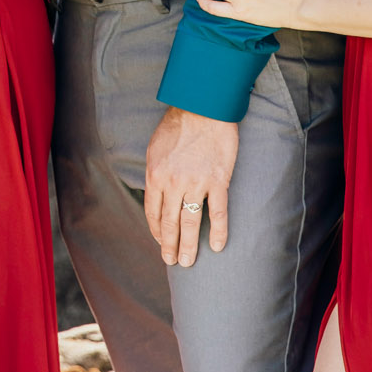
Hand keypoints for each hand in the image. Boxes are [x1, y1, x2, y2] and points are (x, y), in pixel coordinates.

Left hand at [143, 106, 237, 266]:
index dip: (156, 231)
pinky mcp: (217, 181)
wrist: (202, 109)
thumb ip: (155, 174)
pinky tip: (217, 246)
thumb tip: (154, 193)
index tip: (161, 243)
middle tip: (172, 262)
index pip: (153, 212)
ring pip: (191, 222)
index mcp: (155, 175)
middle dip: (170, 245)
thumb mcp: (155, 149)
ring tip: (189, 262)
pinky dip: (218, 231)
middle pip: (170, 222)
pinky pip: (218, 212)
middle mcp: (173, 183)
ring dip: (189, 245)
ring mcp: (196, 183)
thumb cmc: (176, 126)